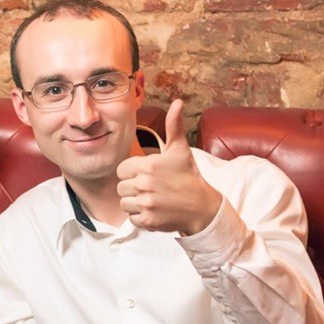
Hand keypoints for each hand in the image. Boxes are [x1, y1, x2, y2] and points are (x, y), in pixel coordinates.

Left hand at [116, 99, 222, 234]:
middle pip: (121, 188)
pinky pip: (131, 219)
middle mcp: (144, 184)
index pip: (121, 171)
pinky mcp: (148, 220)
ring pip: (124, 203)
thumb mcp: (180, 150)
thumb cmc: (188, 176)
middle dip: (133, 189)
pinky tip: (154, 210)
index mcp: (147, 166)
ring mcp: (146, 203)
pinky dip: (140, 217)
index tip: (145, 176)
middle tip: (150, 189)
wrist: (202, 206)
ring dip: (135, 203)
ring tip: (152, 199)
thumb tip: (177, 102)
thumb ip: (173, 126)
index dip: (131, 173)